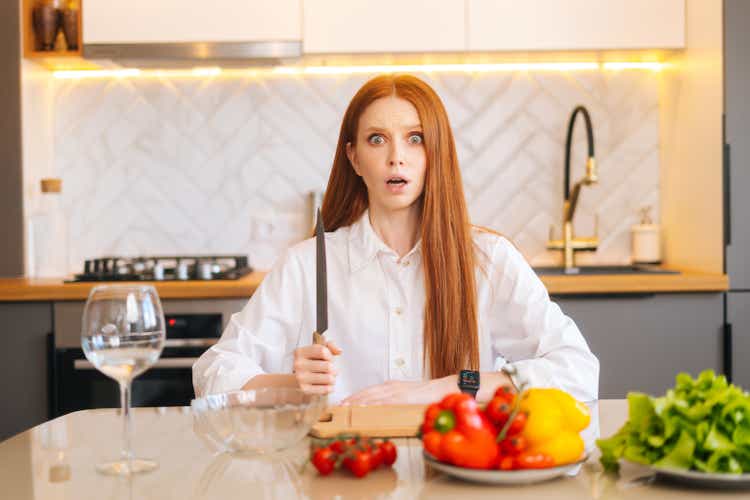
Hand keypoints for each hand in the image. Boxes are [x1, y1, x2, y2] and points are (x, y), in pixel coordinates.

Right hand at [293, 340, 341, 394]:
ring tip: (329, 378)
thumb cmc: (310, 363)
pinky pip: (326, 389)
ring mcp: (300, 378)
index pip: (323, 351)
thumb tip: (339, 351)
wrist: (296, 380)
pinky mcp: (304, 390)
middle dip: (334, 369)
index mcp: (300, 352)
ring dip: (333, 379)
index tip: (328, 360)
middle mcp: (298, 364)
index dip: (330, 356)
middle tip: (331, 371)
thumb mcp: (317, 350)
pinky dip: (330, 388)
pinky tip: (326, 386)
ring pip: (329, 378)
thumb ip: (330, 346)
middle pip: (328, 366)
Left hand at [340, 376, 457, 405]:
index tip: (344, 402)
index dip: (355, 396)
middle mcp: (391, 387)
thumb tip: (383, 410)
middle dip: (352, 399)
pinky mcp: (403, 397)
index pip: (369, 391)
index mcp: (391, 386)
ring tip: (345, 407)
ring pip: (372, 396)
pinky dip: (372, 404)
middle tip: (338, 406)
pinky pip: (384, 401)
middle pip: (367, 392)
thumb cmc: (426, 395)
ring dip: (358, 402)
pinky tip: (364, 408)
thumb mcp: (406, 396)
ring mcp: (396, 391)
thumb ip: (394, 401)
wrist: (443, 388)